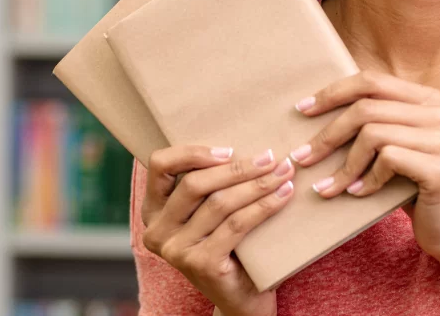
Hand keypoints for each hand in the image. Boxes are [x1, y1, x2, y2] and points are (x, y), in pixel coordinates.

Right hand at [140, 145, 295, 315]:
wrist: (242, 298)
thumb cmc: (231, 245)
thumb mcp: (212, 212)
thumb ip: (212, 184)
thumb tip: (246, 141)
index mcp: (154, 210)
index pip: (159, 165)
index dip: (193, 152)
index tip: (230, 150)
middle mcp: (157, 231)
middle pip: (195, 183)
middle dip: (238, 167)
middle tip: (272, 157)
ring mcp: (176, 250)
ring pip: (220, 203)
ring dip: (257, 184)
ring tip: (284, 173)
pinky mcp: (201, 264)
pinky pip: (237, 224)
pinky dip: (265, 206)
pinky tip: (284, 195)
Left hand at [288, 70, 439, 262]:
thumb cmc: (412, 183)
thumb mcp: (394, 143)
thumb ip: (373, 120)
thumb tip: (315, 105)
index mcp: (427, 98)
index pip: (371, 81)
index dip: (333, 93)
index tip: (303, 111)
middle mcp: (438, 112)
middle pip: (366, 108)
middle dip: (327, 134)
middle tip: (302, 157)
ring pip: (372, 134)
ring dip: (343, 165)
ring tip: (328, 186)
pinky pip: (387, 160)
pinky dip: (366, 180)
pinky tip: (359, 193)